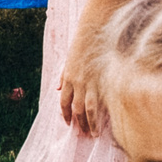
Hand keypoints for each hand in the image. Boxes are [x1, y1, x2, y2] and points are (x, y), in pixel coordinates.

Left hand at [56, 16, 105, 132]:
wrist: (96, 27)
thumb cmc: (84, 41)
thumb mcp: (69, 58)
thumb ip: (63, 75)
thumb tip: (56, 88)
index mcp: (68, 76)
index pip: (63, 101)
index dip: (65, 113)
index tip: (67, 123)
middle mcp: (77, 82)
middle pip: (74, 108)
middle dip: (77, 123)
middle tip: (82, 134)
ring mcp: (90, 82)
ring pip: (86, 109)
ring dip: (89, 124)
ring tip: (92, 134)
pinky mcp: (102, 79)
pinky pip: (100, 102)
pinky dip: (100, 114)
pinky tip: (104, 123)